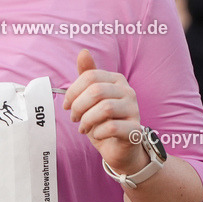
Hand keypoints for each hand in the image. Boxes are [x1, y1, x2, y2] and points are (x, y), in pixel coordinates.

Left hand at [63, 49, 147, 174]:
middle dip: (79, 106)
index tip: (67, 106)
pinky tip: (97, 135)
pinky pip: (113, 127)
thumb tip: (83, 52)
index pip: (90, 76)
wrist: (118, 148)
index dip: (73, 91)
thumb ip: (87, 76)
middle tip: (74, 118)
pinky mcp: (135, 130)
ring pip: (105, 108)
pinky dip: (99, 132)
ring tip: (84, 127)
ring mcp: (134, 110)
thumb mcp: (91, 98)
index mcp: (116, 80)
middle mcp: (128, 91)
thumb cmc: (102, 121)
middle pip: (96, 91)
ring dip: (88, 120)